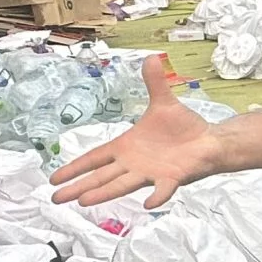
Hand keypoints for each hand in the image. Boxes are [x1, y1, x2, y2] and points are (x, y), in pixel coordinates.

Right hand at [51, 58, 213, 206]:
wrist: (208, 140)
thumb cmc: (182, 127)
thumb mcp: (163, 102)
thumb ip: (154, 82)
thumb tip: (150, 56)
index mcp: (126, 147)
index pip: (95, 158)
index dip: (75, 167)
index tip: (54, 178)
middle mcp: (133, 164)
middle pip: (101, 177)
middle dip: (79, 187)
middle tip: (55, 198)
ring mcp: (151, 173)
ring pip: (123, 185)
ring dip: (104, 192)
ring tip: (83, 201)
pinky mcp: (172, 178)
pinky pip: (163, 189)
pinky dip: (157, 196)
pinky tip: (148, 204)